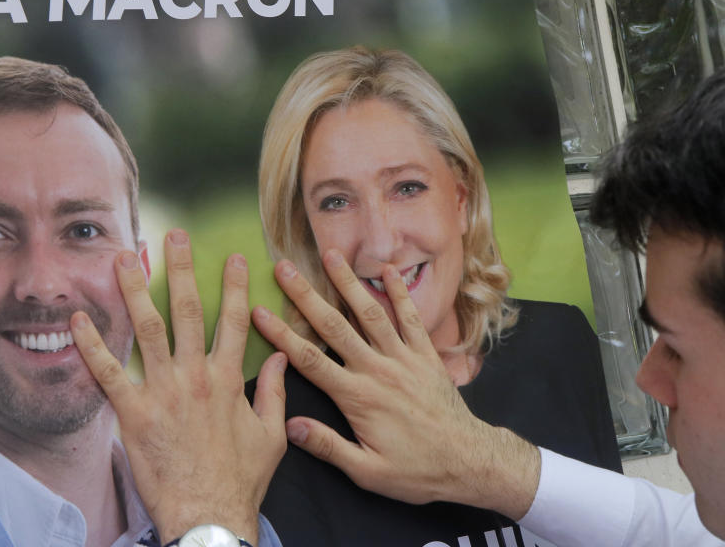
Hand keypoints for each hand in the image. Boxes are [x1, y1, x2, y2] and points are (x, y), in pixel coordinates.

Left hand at [71, 229, 286, 544]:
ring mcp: (163, 393)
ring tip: (124, 258)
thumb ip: (274, 391)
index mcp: (228, 379)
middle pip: (188, 311)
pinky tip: (78, 320)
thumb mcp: (270, 435)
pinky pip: (109, 373)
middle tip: (174, 236)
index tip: (234, 257)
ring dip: (135, 290)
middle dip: (181, 269)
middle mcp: (196, 377)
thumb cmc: (240, 479)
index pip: (234, 320)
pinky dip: (93, 345)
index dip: (235, 285)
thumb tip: (279, 357)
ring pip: (148, 330)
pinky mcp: (134, 413)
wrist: (209, 515)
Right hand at [251, 249, 539, 518]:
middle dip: (306, 295)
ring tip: (331, 254)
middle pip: (334, 325)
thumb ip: (328, 446)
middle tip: (284, 267)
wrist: (469, 461)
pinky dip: (399, 293)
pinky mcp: (425, 355)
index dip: (281, 334)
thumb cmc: (416, 471)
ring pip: (371, 313)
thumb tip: (290, 425)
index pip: (309, 360)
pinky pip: (410, 318)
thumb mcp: (368, 472)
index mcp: (357, 397)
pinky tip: (387, 270)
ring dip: (348, 282)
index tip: (258, 311)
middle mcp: (378, 370)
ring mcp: (403, 358)